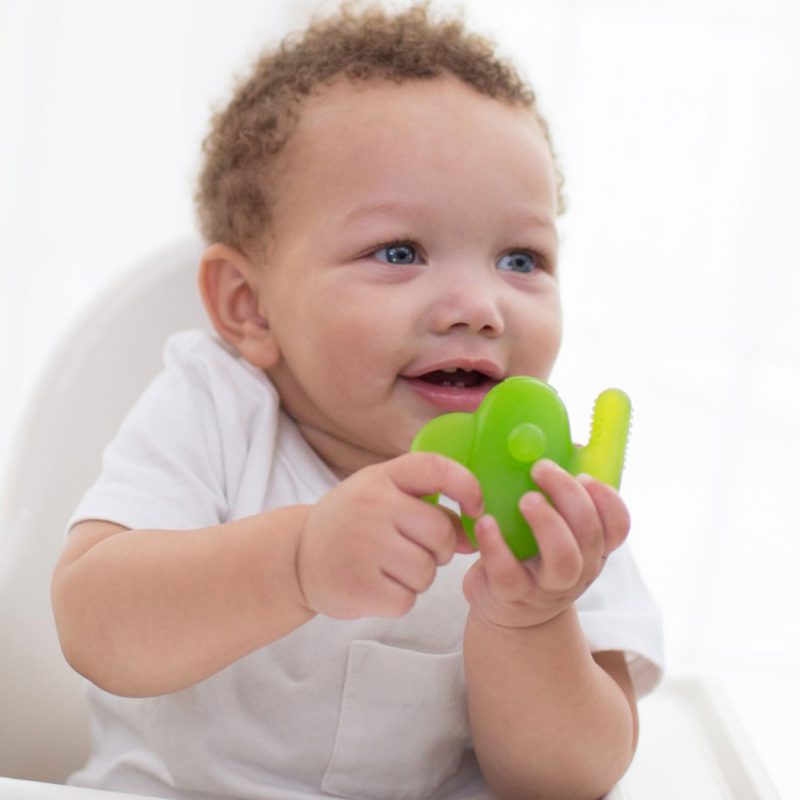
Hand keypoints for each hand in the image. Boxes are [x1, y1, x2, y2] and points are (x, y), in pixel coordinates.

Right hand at [297, 452, 482, 618]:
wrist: (298, 556)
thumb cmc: (352, 524)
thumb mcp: (384, 499)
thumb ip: (429, 509)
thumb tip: (474, 538)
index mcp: (381, 477)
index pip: (436, 468)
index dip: (466, 487)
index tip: (475, 508)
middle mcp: (372, 505)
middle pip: (440, 534)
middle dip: (439, 549)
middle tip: (413, 550)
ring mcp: (364, 546)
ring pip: (427, 571)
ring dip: (418, 577)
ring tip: (388, 567)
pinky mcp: (359, 586)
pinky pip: (407, 599)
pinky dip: (399, 599)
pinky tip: (376, 585)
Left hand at [463, 459, 629, 628]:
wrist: (506, 608)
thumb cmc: (530, 553)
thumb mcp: (552, 526)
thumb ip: (556, 491)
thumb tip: (555, 441)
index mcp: (592, 547)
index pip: (618, 526)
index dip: (607, 499)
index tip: (584, 474)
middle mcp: (578, 569)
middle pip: (589, 535)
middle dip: (569, 496)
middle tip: (541, 469)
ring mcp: (547, 586)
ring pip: (563, 559)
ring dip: (547, 522)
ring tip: (525, 499)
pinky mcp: (511, 596)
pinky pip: (508, 573)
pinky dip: (496, 545)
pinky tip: (485, 522)